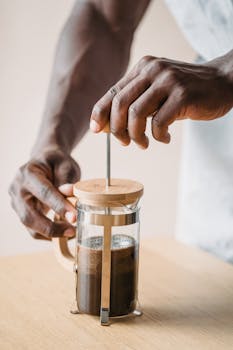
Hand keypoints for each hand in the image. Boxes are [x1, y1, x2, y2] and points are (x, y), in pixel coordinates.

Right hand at [9, 149, 80, 239]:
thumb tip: (71, 196)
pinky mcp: (22, 212)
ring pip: (29, 225)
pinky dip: (47, 234)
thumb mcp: (65, 164)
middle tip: (72, 231)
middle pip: (29, 215)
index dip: (59, 206)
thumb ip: (67, 179)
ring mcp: (17, 202)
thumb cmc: (55, 162)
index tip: (74, 216)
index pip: (44, 192)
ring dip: (50, 233)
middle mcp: (17, 189)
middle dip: (51, 227)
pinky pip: (32, 229)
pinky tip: (63, 233)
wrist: (44, 162)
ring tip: (70, 232)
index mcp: (28, 173)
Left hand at [90, 55, 232, 147]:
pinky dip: (157, 136)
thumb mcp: (157, 90)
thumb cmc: (186, 91)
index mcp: (143, 68)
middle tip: (125, 143)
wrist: (222, 82)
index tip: (96, 129)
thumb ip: (137, 101)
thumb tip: (110, 125)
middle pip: (120, 104)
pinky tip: (164, 138)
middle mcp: (152, 70)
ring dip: (136, 135)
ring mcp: (168, 81)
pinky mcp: (182, 95)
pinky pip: (159, 122)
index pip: (113, 91)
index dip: (100, 112)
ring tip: (144, 144)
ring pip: (136, 114)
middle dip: (116, 129)